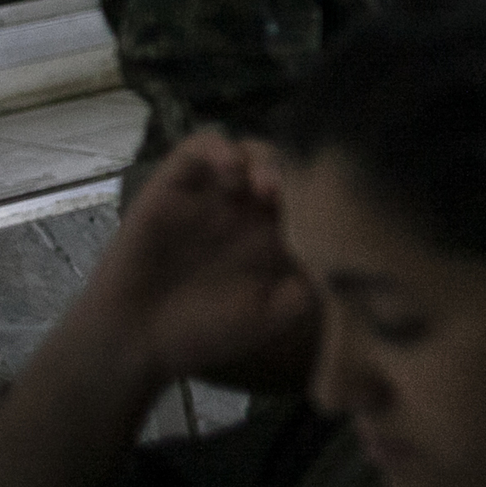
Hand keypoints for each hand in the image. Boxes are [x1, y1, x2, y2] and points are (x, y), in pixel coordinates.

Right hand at [82, 132, 316, 388]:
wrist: (134, 340)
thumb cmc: (205, 332)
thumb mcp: (271, 314)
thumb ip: (309, 287)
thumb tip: (350, 264)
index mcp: (279, 234)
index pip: (315, 196)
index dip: (328, 195)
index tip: (333, 212)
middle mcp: (250, 208)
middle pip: (289, 167)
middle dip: (301, 172)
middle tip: (299, 197)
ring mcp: (214, 193)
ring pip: (251, 150)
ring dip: (266, 158)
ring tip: (266, 187)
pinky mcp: (176, 183)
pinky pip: (202, 146)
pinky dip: (221, 148)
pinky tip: (231, 172)